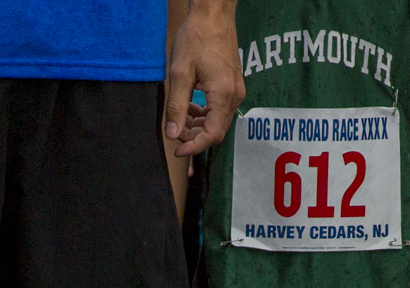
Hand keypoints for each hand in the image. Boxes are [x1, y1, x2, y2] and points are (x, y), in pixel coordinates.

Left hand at [165, 0, 243, 156]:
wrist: (214, 15)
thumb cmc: (197, 38)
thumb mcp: (180, 73)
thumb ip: (177, 106)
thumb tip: (172, 133)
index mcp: (223, 95)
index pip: (212, 135)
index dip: (194, 146)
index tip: (177, 150)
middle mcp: (235, 97)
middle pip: (216, 131)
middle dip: (194, 136)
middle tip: (174, 131)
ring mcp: (236, 92)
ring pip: (218, 122)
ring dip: (199, 126)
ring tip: (180, 118)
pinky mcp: (233, 87)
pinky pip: (220, 110)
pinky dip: (205, 115)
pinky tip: (191, 107)